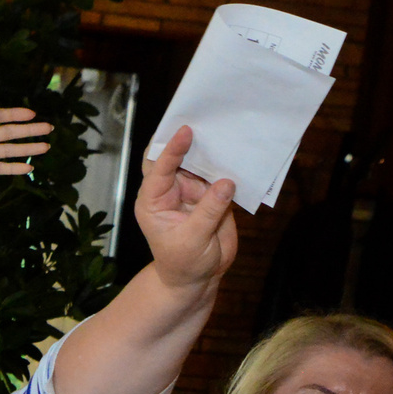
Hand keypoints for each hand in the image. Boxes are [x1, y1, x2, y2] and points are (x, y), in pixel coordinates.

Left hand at [132, 126, 239, 289]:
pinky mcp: (211, 195)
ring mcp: (191, 190)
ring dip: (209, 147)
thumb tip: (225, 183)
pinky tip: (239, 147)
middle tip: (199, 114)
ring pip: (199, 162)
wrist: (198, 279)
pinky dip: (227, 162)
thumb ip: (208, 211)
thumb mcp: (193, 240)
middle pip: (174, 157)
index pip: (159, 169)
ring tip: (223, 124)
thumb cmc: (184, 263)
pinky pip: (219, 174)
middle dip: (185, 138)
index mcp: (153, 201)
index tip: (185, 131)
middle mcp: (169, 190)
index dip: (171, 149)